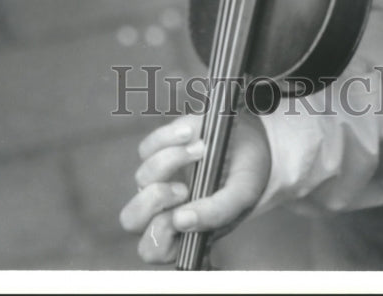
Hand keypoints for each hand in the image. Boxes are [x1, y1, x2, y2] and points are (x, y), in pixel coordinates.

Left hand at [119, 113, 270, 263]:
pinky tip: (192, 133)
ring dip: (171, 161)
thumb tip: (181, 222)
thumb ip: (217, 213)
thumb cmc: (246, 176)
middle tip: (183, 189)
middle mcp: (165, 209)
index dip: (161, 235)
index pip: (152, 249)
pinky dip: (168, 138)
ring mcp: (159, 180)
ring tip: (202, 149)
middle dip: (154, 202)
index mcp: (184, 233)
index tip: (184, 213)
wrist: (251, 140)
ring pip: (142, 178)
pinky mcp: (157, 150)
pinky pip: (147, 148)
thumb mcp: (242, 196)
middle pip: (131, 219)